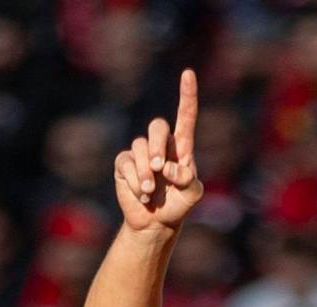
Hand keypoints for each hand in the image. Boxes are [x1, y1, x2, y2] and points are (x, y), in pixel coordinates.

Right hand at [113, 69, 202, 233]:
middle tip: (158, 168)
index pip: (185, 117)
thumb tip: (169, 167)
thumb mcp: (192, 196)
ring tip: (151, 192)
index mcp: (182, 148)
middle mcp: (161, 145)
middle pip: (157, 127)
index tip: (188, 74)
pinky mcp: (124, 162)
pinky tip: (143, 195)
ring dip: (146, 173)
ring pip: (140, 148)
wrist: (156, 222)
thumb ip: (189, 180)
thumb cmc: (178, 205)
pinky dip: (136, 182)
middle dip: (157, 145)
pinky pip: (127, 164)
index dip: (187, 96)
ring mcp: (140, 152)